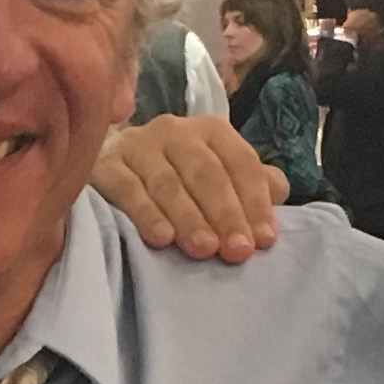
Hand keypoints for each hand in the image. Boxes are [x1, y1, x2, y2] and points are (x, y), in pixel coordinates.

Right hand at [93, 117, 284, 260]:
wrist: (109, 164)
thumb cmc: (177, 178)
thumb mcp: (218, 175)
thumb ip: (251, 183)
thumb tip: (278, 192)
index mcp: (211, 131)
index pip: (240, 162)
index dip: (254, 201)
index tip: (263, 241)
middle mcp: (175, 131)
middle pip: (206, 173)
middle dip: (225, 214)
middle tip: (237, 252)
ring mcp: (138, 145)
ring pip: (168, 183)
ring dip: (189, 218)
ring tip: (204, 250)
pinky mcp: (105, 165)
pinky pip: (127, 189)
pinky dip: (145, 213)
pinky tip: (161, 238)